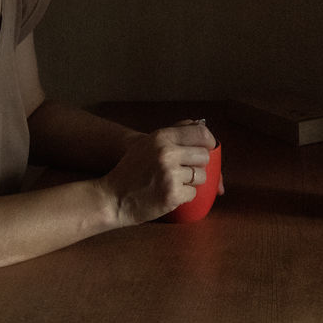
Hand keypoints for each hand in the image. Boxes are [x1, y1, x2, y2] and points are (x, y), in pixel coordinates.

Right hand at [98, 122, 216, 226]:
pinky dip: (184, 196)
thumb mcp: (147, 143)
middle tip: (184, 170)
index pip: (200, 134)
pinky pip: (193, 193)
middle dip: (198, 165)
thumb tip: (200, 124)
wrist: (113, 198)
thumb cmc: (131, 171)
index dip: (209, 142)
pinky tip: (169, 194)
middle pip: (204, 156)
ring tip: (174, 182)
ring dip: (192, 182)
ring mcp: (170, 174)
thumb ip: (173, 132)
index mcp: (161, 137)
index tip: (209, 148)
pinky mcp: (172, 195)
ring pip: (201, 176)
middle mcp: (167, 153)